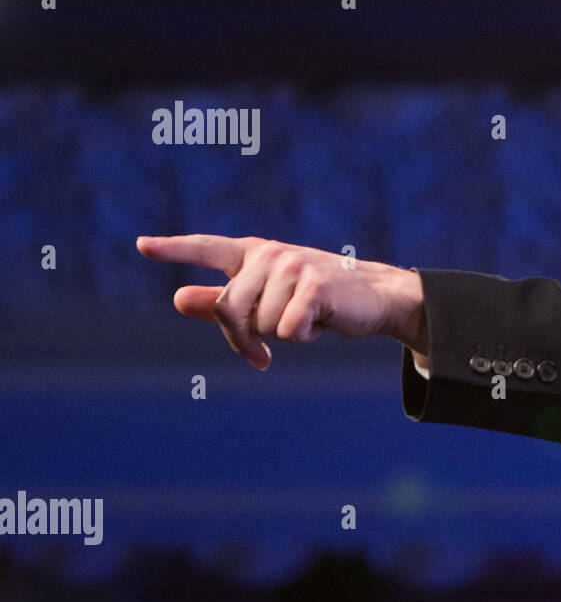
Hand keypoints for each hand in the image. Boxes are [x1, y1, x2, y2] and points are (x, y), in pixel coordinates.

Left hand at [136, 234, 426, 369]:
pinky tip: (321, 323)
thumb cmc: (320, 300)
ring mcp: (292, 267)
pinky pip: (287, 330)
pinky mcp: (314, 286)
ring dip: (280, 336)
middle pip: (229, 308)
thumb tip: (177, 298)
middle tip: (260, 356)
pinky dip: (303, 336)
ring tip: (306, 321)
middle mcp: (270, 254)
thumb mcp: (270, 299)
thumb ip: (224, 299)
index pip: (208, 248)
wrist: (376, 297)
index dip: (174, 249)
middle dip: (242, 338)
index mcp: (255, 254)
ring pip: (260, 323)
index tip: (142, 246)